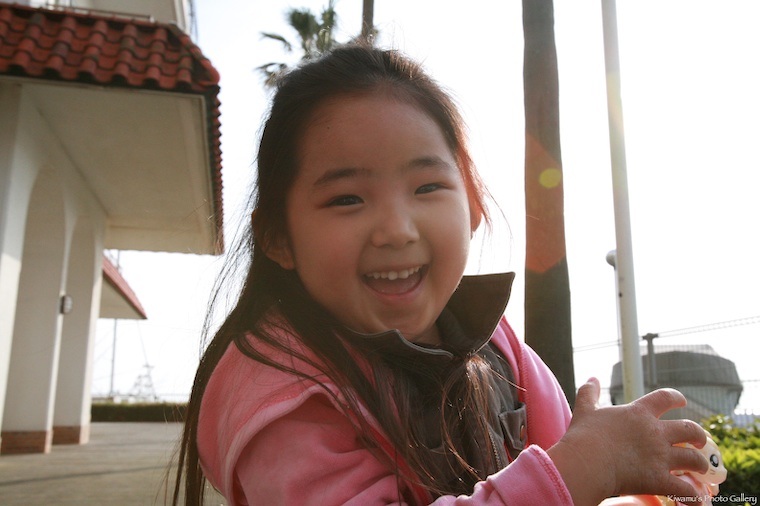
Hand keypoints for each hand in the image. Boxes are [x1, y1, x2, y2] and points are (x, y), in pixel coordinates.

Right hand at [548, 378, 707, 505]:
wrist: (587, 462)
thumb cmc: (584, 435)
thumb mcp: (586, 409)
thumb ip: (589, 393)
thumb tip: (593, 379)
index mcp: (639, 413)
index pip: (665, 398)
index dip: (676, 398)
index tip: (682, 401)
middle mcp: (656, 432)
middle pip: (689, 429)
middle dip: (698, 436)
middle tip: (699, 441)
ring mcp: (660, 457)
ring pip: (694, 459)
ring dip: (701, 465)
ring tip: (701, 470)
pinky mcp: (659, 480)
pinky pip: (686, 490)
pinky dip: (695, 496)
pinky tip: (698, 500)